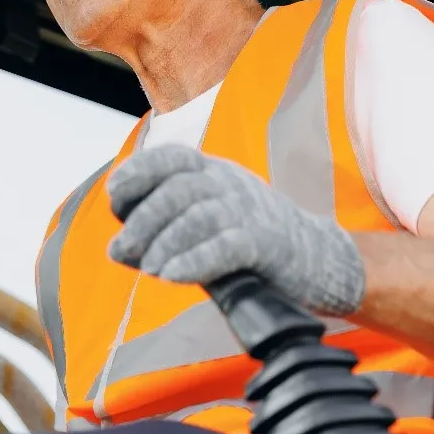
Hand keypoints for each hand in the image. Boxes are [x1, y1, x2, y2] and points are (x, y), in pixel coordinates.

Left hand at [106, 145, 365, 315]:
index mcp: (213, 172)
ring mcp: (250, 211)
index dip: (138, 172)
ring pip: (198, 216)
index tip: (115, 196)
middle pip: (177, 190)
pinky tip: (170, 275)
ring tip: (148, 268)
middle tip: (122, 249)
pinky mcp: (267, 244)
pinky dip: (193, 261)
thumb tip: (116, 248)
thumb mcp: (205, 222)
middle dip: (143, 220)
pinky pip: (225, 247)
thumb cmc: (248, 241)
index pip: (170, 158)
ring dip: (164, 242)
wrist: (318, 258)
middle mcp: (230, 184)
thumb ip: (163, 230)